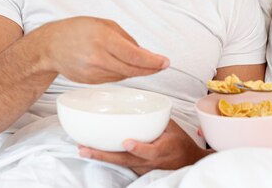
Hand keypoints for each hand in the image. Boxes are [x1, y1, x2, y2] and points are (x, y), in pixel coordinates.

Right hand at [31, 16, 168, 83]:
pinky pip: (114, 78)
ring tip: (147, 64)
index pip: (135, 56)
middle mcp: (98, 59)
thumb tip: (145, 54)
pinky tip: (126, 66)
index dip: (153, 62)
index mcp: (103, 40)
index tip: (165, 62)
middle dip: (151, 69)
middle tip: (162, 66)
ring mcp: (93, 73)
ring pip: (124, 76)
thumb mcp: (104, 24)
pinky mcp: (90, 82)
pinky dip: (123, 73)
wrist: (50, 46)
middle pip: (132, 70)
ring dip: (138, 71)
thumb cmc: (77, 30)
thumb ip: (126, 39)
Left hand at [79, 120, 211, 174]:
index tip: (127, 142)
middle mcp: (150, 161)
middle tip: (85, 149)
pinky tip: (92, 152)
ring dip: (101, 158)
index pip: (150, 150)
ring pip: (120, 163)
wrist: (188, 162)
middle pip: (126, 160)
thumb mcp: (173, 128)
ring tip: (83, 149)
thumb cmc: (180, 143)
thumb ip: (157, 119)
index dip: (139, 147)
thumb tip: (140, 100)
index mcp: (162, 149)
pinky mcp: (137, 170)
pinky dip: (106, 159)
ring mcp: (142, 168)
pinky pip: (121, 165)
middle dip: (104, 156)